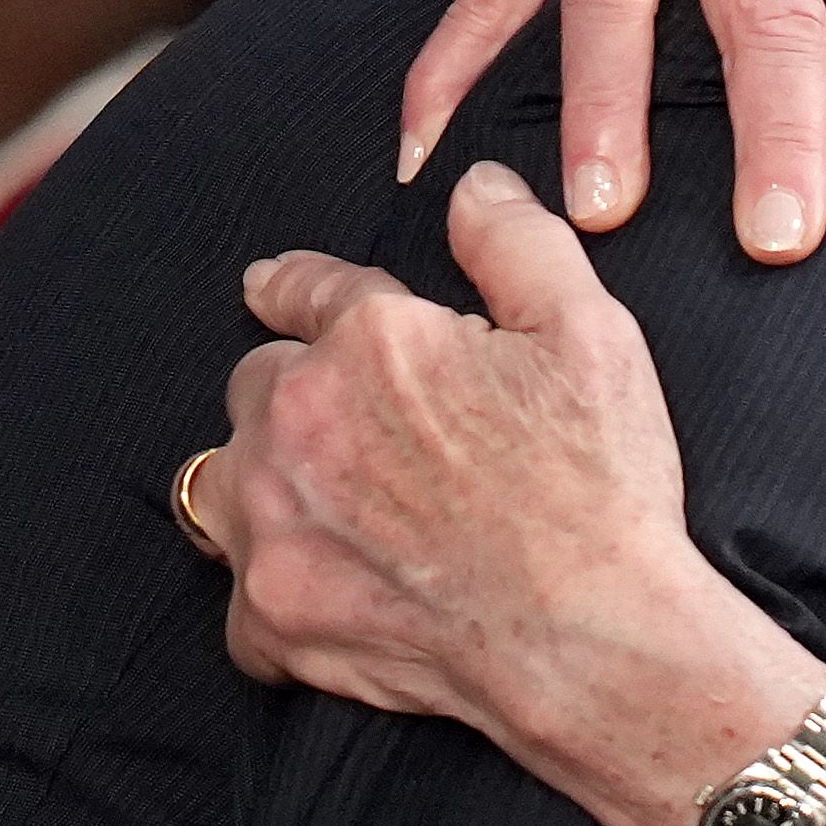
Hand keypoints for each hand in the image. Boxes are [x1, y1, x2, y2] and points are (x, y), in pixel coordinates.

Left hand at [194, 166, 825, 825]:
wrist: (593, 640)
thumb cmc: (600, 488)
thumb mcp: (590, 331)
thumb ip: (516, 241)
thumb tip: (472, 185)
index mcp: (372, 340)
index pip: (305, 289)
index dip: (296, 287)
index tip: (271, 288)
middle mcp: (300, 421)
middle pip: (257, 382)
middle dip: (298, 393)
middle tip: (358, 428)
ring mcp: (273, 522)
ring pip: (225, 479)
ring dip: (267, 482)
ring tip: (324, 503)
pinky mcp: (271, 614)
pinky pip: (239, 594)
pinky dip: (277, 591)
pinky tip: (331, 589)